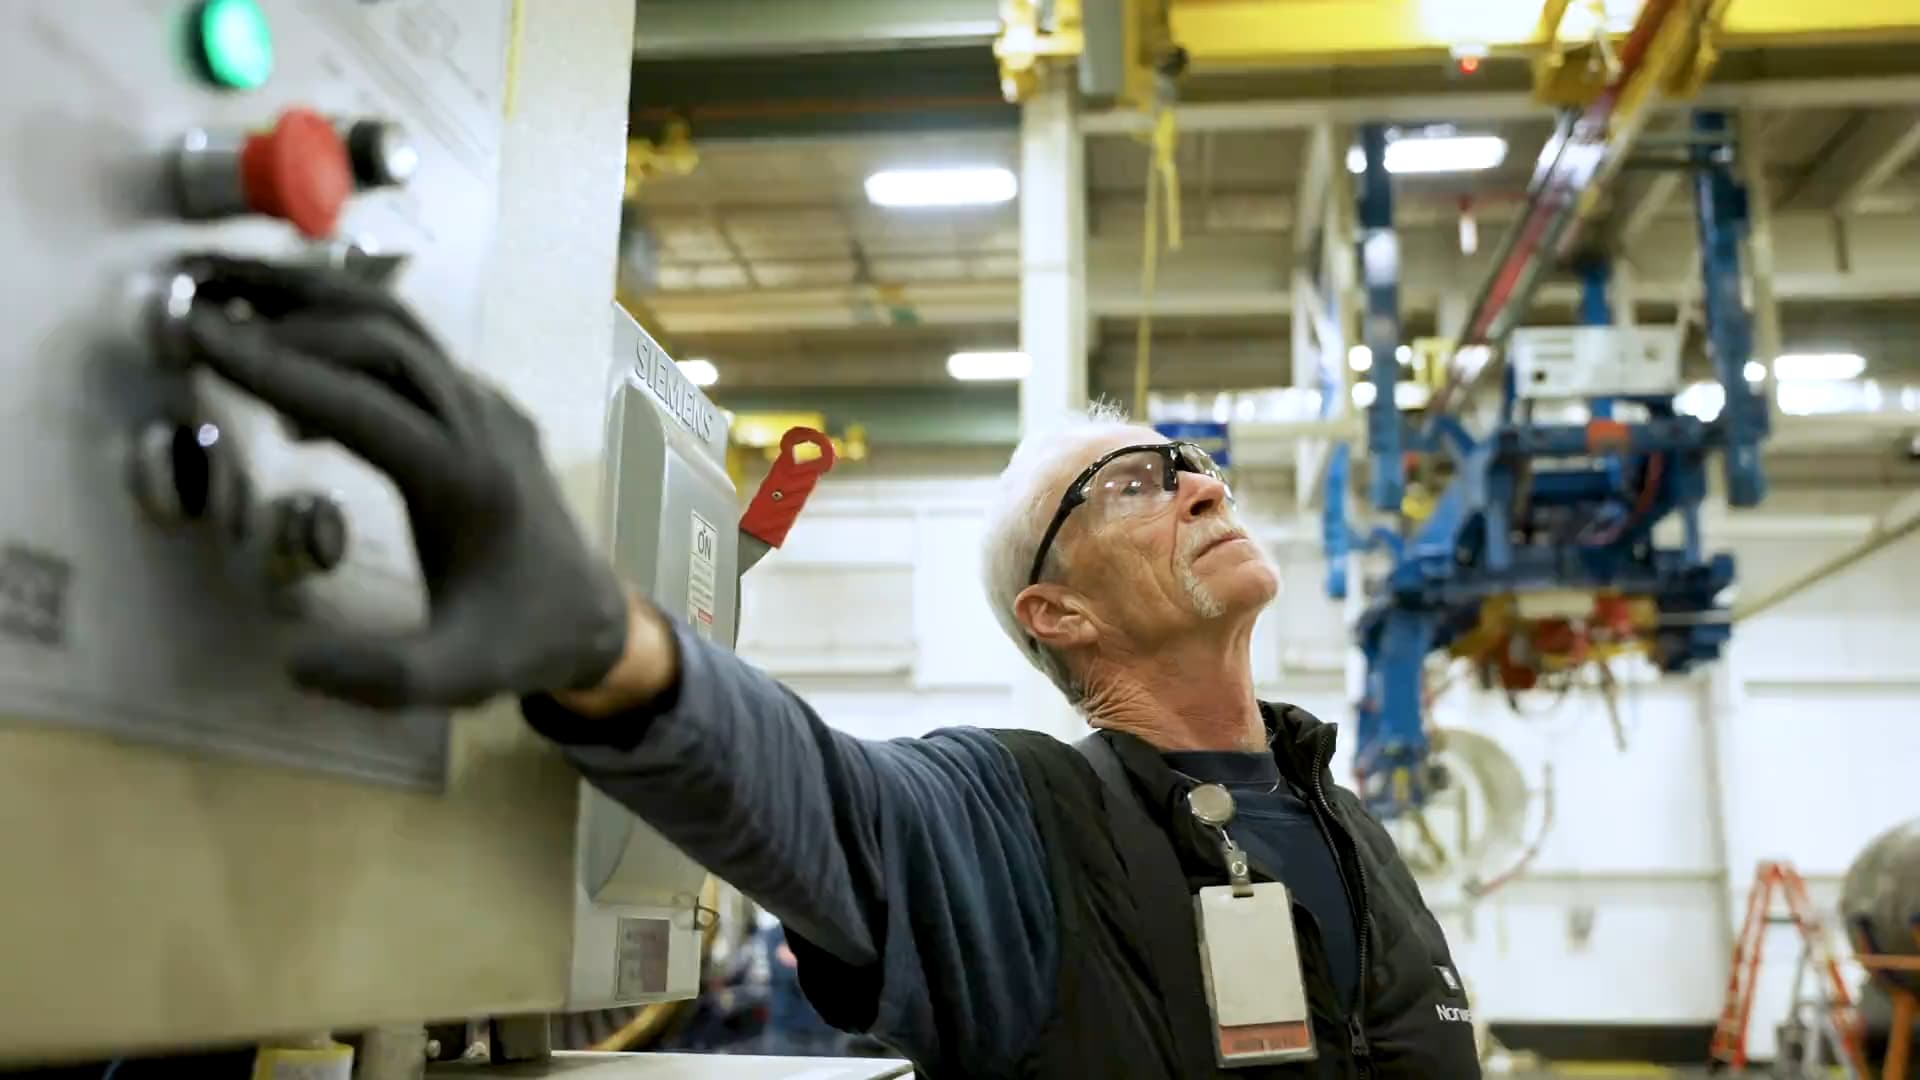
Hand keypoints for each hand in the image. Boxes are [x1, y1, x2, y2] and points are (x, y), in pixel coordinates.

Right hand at [173, 254, 629, 708]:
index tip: (202, 339)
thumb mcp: (454, 677)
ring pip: (402, 327)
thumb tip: (293, 664)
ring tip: (231, 304)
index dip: (279, 369)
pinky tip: (290, 381)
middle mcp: (480, 424)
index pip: (363, 403)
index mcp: (465, 481)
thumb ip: (378, 679)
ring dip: (317, 307)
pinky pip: (414, 350)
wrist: (590, 613)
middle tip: (199, 319)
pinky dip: (347, 340)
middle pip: (384, 340)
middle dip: (287, 319)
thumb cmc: (515, 641)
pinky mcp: (485, 405)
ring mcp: (488, 406)